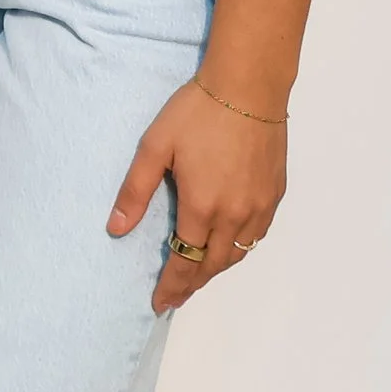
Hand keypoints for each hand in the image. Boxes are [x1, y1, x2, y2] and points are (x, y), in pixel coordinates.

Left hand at [108, 78, 286, 310]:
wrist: (249, 88)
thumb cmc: (196, 113)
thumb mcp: (154, 148)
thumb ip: (135, 192)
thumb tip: (115, 229)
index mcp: (202, 206)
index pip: (185, 260)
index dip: (171, 285)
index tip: (159, 303)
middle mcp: (235, 215)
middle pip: (213, 264)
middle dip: (191, 284)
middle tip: (174, 297)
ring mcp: (260, 206)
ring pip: (238, 254)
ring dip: (215, 269)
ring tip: (196, 277)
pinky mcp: (275, 194)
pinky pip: (256, 236)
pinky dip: (239, 250)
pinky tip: (228, 247)